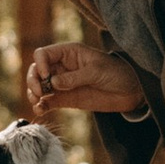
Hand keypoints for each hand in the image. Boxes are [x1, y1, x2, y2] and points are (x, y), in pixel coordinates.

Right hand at [24, 41, 150, 121]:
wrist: (131, 91)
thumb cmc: (116, 73)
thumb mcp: (96, 71)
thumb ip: (74, 77)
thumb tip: (53, 83)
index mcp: (68, 53)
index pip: (43, 54)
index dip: (40, 64)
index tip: (47, 77)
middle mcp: (62, 67)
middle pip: (37, 70)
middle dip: (33, 80)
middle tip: (40, 92)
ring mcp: (63, 83)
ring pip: (39, 86)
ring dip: (34, 94)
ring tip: (38, 102)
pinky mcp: (66, 99)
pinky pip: (48, 101)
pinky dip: (41, 106)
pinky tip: (40, 110)